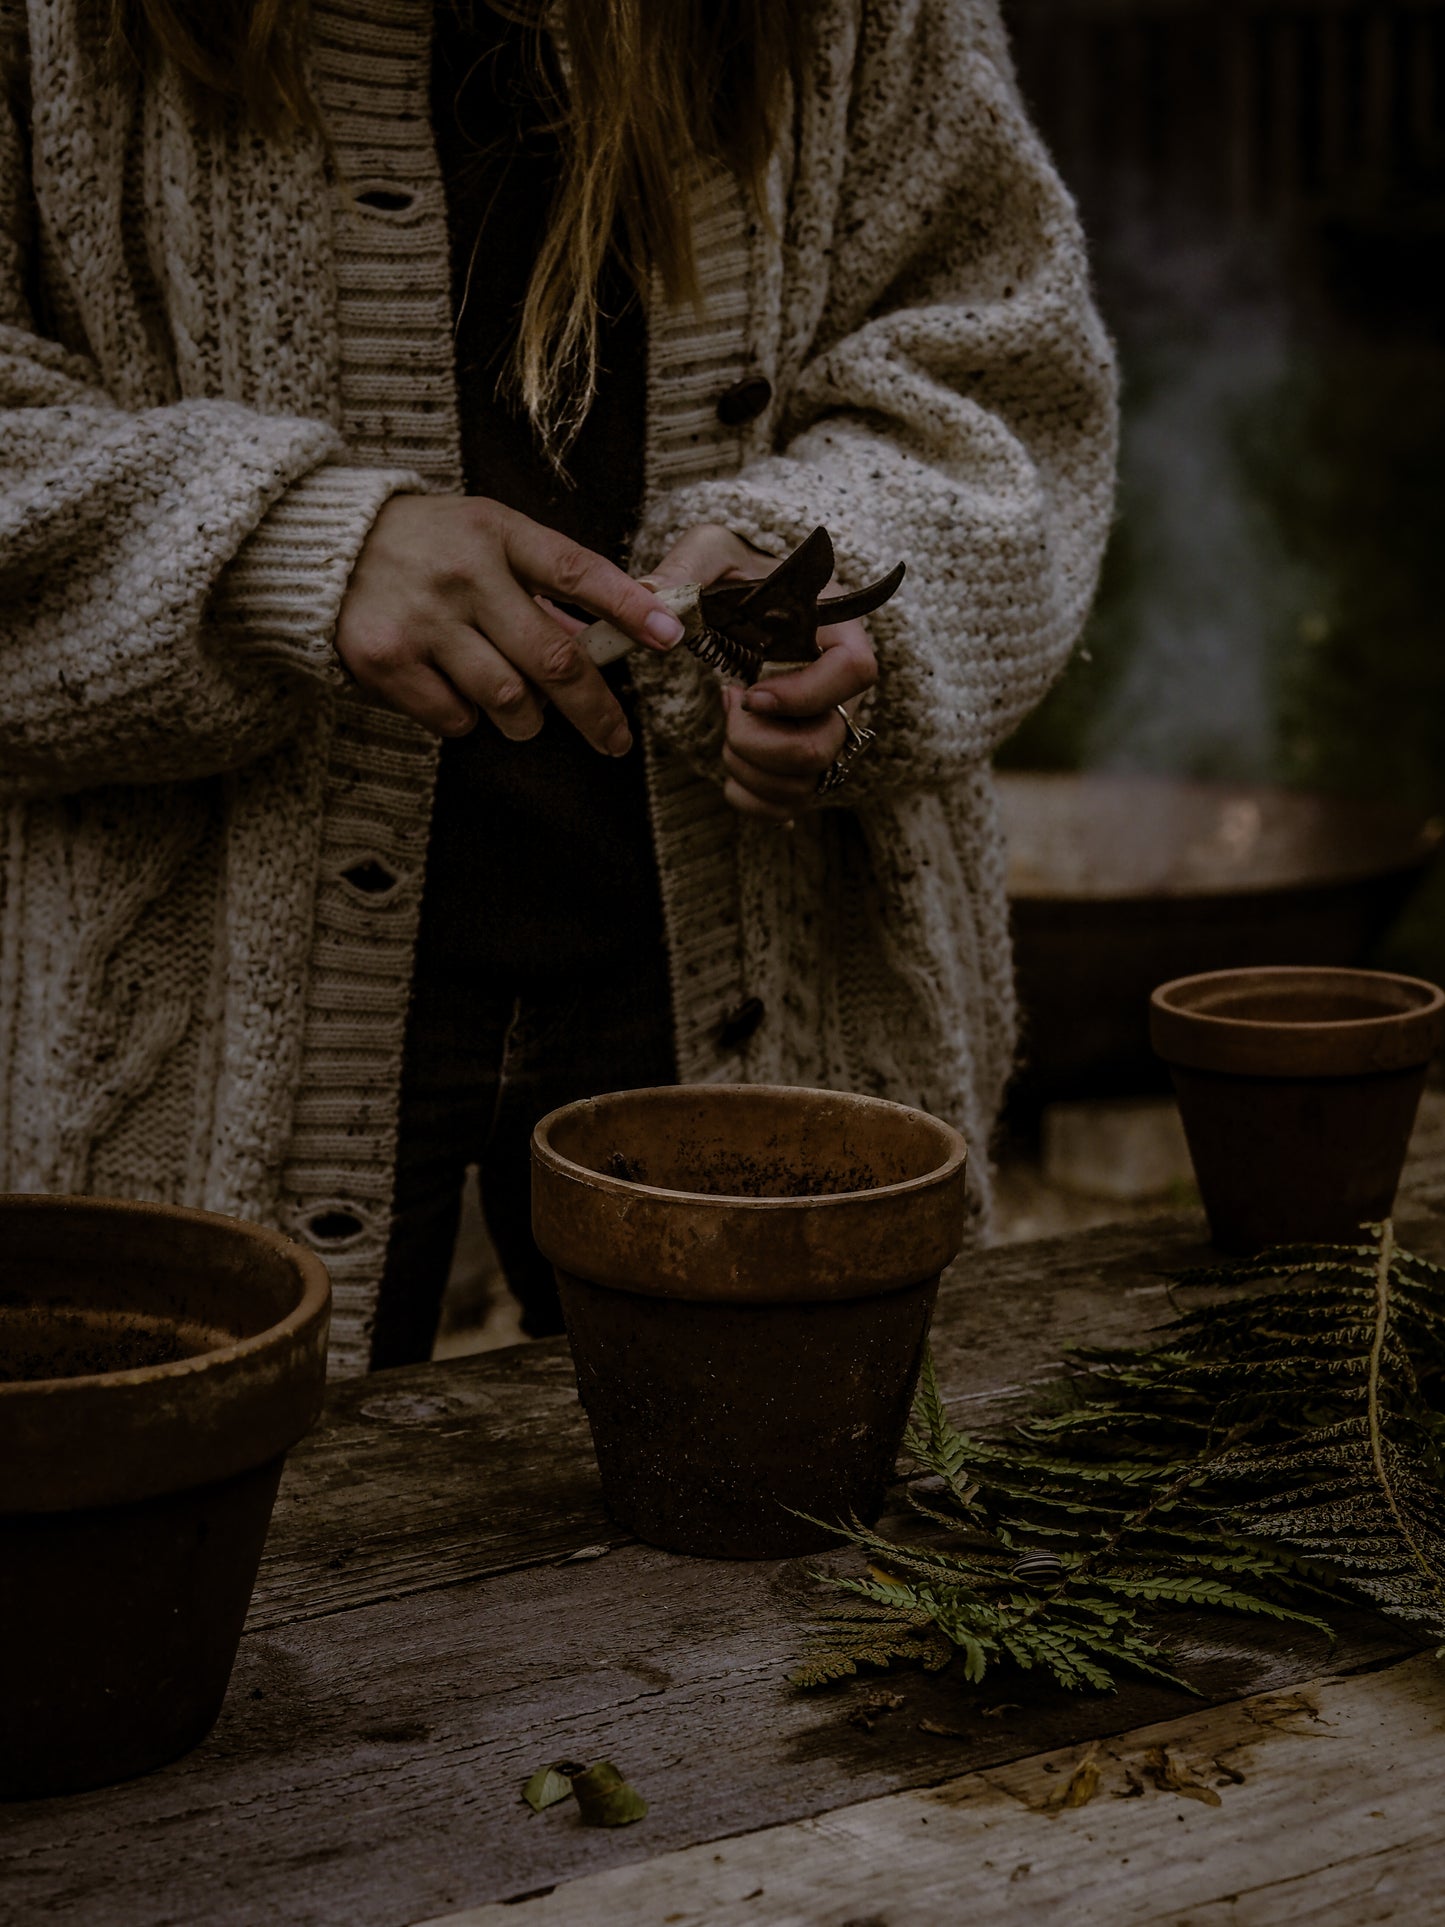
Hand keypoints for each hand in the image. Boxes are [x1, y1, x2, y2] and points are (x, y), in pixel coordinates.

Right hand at [335, 496, 685, 753]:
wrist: (324, 545)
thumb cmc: (428, 546)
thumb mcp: (487, 538)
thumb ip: (542, 584)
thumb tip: (608, 643)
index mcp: (496, 532)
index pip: (576, 571)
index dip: (628, 607)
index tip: (671, 637)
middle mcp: (462, 573)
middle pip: (553, 659)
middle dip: (595, 711)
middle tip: (615, 740)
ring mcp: (422, 619)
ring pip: (508, 700)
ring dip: (524, 718)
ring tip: (516, 706)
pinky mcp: (385, 660)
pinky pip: (454, 718)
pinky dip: (466, 719)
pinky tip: (452, 689)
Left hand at [649, 524, 877, 820]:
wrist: (739, 605)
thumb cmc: (735, 575)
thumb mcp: (712, 552)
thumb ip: (689, 568)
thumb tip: (653, 599)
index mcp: (836, 632)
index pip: (857, 671)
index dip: (804, 694)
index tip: (748, 692)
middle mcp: (841, 689)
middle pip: (827, 744)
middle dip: (760, 742)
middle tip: (728, 704)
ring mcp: (826, 729)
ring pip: (807, 782)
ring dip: (750, 769)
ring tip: (726, 728)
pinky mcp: (802, 761)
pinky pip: (788, 805)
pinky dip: (750, 799)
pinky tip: (729, 765)